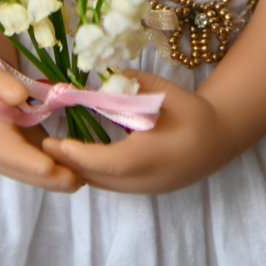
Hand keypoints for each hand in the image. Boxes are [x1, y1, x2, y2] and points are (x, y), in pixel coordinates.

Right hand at [0, 62, 84, 192]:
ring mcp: (11, 158)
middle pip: (29, 173)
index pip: (14, 156)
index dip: (35, 164)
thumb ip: (2, 85)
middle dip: (53, 178)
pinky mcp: (22, 153)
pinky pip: (40, 166)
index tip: (55, 167)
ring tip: (85, 177)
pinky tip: (78, 169)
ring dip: (58, 178)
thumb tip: (19, 96)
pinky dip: (57, 169)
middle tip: (80, 179)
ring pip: (37, 175)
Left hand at [43, 71, 227, 194]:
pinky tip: (82, 154)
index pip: (105, 162)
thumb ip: (136, 84)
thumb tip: (107, 75)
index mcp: (150, 157)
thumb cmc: (194, 114)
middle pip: (97, 179)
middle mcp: (144, 180)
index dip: (77, 154)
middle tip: (45, 144)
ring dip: (80, 169)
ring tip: (57, 149)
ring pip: (103, 185)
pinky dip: (94, 172)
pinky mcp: (145, 190)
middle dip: (69, 163)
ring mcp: (145, 189)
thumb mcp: (167, 93)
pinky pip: (112, 184)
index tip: (54, 143)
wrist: (220, 140)